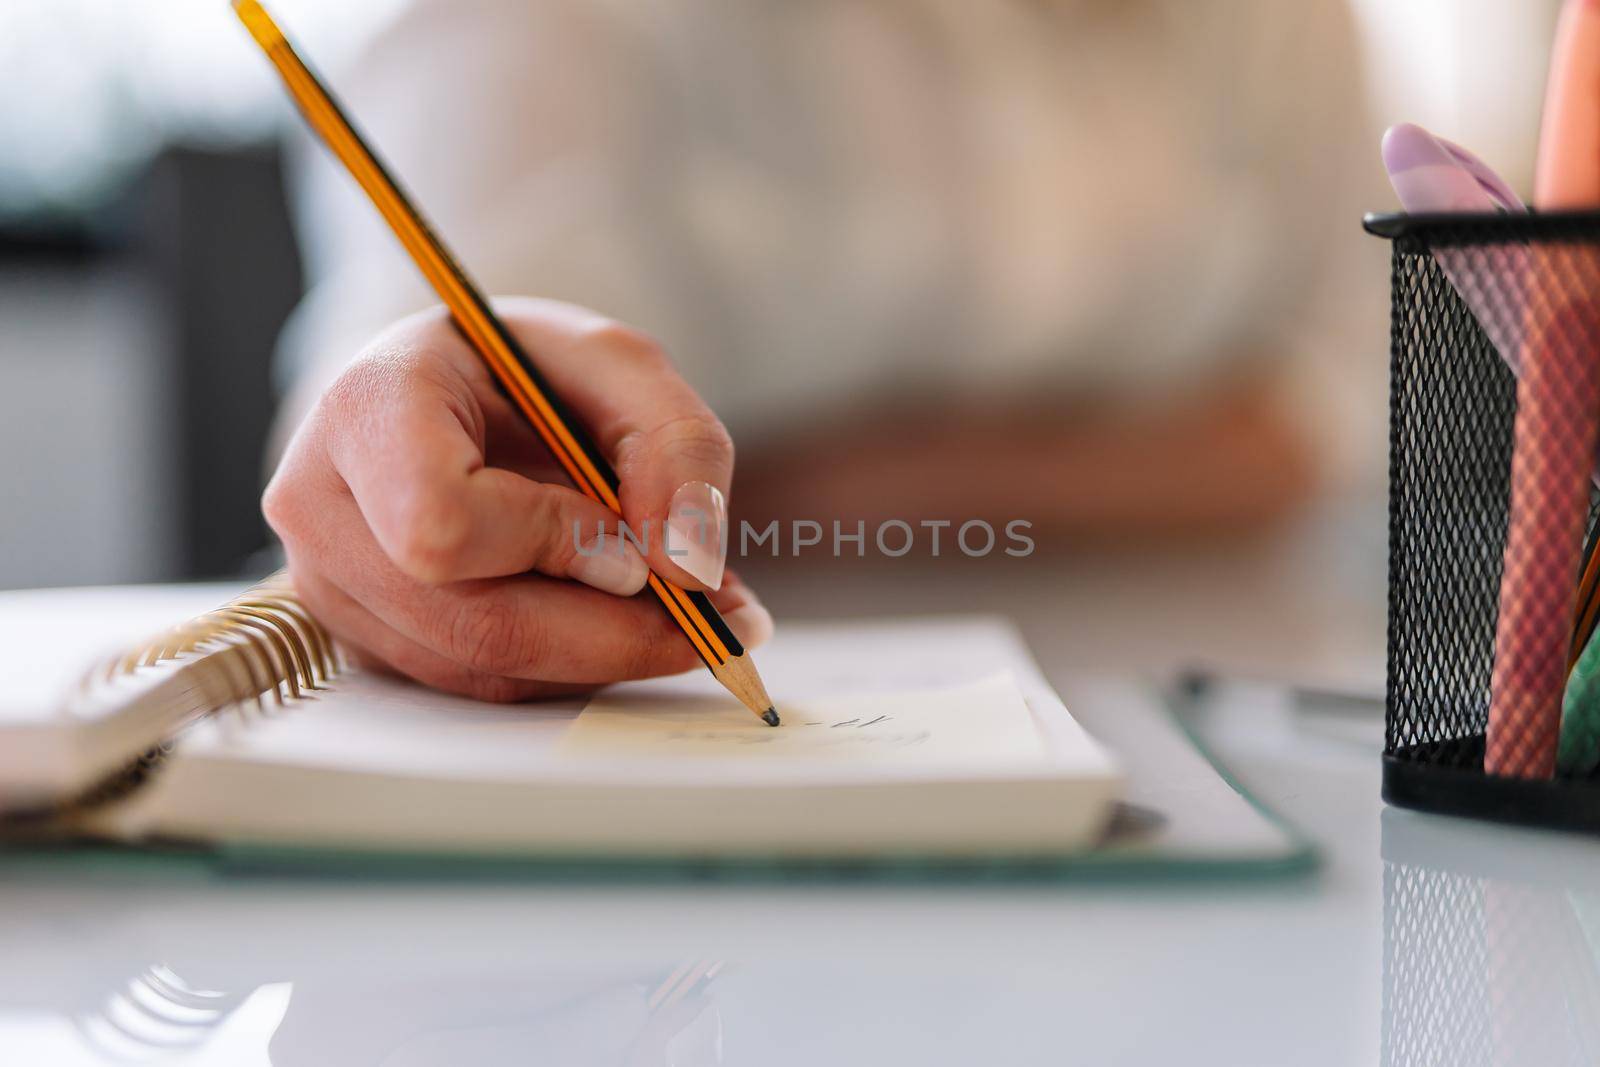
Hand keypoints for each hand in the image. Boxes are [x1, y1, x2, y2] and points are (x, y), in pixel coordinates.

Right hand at [264, 298, 771, 701]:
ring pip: (479, 667)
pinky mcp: (363, 637)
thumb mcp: (618, 364)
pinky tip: (614, 620)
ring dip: (600, 656)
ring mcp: (328, 583)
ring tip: (677, 612)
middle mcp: (321, 505)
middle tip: (710, 617)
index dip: (549, 547)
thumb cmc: (521, 367)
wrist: (452, 392)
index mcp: (366, 409)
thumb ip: (677, 445)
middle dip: (608, 631)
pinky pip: (476, 682)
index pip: (440, 522)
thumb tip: (692, 567)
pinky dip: (565, 665)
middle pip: (469, 622)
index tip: (633, 546)